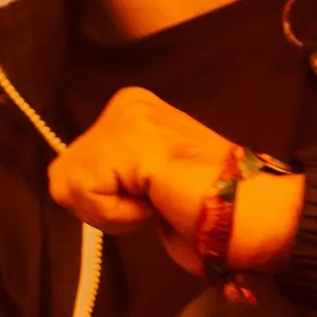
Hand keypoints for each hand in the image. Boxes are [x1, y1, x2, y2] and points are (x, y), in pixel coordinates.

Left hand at [48, 84, 304, 274]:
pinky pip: (86, 195)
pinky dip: (117, 214)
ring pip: (68, 185)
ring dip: (112, 212)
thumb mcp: (144, 179)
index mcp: (132, 107)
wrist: (251, 213)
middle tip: (156, 203)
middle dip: (104, 205)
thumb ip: (114, 172)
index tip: (155, 197)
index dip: (108, 199)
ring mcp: (127, 117)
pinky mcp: (129, 141)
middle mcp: (127, 102)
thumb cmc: (207, 209)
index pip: (77, 164)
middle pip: (64, 173)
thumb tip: (67, 183)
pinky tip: (156, 203)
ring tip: (157, 202)